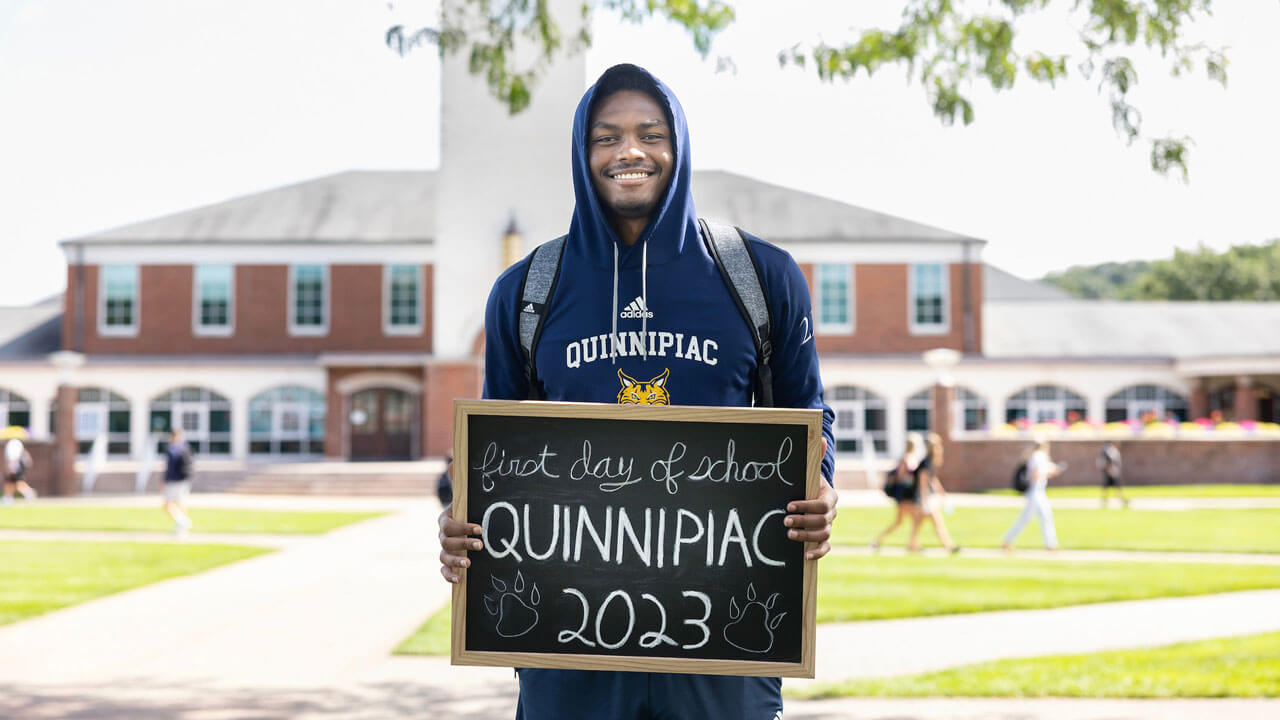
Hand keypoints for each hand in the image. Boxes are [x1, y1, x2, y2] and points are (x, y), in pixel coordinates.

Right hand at [438, 504, 482, 583]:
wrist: (462, 518)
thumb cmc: (469, 511)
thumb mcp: (469, 504)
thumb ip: (473, 502)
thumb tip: (484, 490)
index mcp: (444, 520)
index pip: (449, 526)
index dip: (463, 528)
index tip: (480, 529)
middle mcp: (442, 536)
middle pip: (447, 542)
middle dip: (464, 544)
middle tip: (480, 545)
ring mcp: (443, 549)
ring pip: (444, 557)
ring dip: (456, 561)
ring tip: (469, 563)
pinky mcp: (447, 561)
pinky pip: (443, 570)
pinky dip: (449, 576)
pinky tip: (459, 579)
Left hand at [784, 439, 837, 560]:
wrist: (814, 494)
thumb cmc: (810, 482)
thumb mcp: (811, 470)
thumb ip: (815, 455)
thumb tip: (821, 438)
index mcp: (830, 496)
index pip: (822, 504)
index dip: (807, 506)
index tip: (789, 505)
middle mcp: (832, 513)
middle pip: (822, 521)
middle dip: (803, 521)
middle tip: (785, 520)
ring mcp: (829, 526)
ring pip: (823, 534)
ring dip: (806, 536)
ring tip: (789, 534)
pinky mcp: (824, 538)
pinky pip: (826, 548)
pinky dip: (818, 553)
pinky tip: (805, 556)